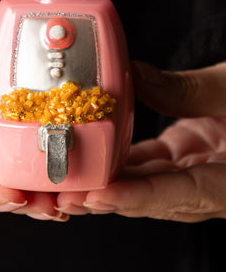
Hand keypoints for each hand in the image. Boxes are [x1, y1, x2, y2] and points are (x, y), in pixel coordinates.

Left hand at [56, 61, 225, 220]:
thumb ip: (188, 88)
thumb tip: (133, 73)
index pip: (181, 194)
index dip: (137, 197)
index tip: (99, 195)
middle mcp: (208, 186)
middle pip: (152, 198)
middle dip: (106, 198)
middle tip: (64, 193)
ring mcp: (192, 173)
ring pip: (143, 184)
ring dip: (103, 183)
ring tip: (64, 181)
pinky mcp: (181, 158)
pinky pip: (144, 164)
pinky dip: (116, 161)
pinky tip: (89, 155)